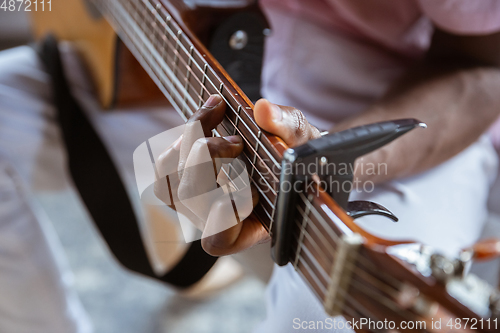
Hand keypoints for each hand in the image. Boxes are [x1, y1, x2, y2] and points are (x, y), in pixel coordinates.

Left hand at [155, 95, 319, 255]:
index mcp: (251, 227)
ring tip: (216, 116)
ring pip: (169, 180)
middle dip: (207, 156)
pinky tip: (207, 118)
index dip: (222, 213)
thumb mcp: (305, 142)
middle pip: (189, 196)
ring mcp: (197, 205)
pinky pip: (164, 168)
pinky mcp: (183, 185)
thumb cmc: (298, 157)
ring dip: (189, 142)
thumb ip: (288, 128)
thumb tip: (262, 110)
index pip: (219, 239)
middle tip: (237, 142)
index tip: (247, 185)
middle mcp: (217, 221)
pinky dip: (181, 137)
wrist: (285, 153)